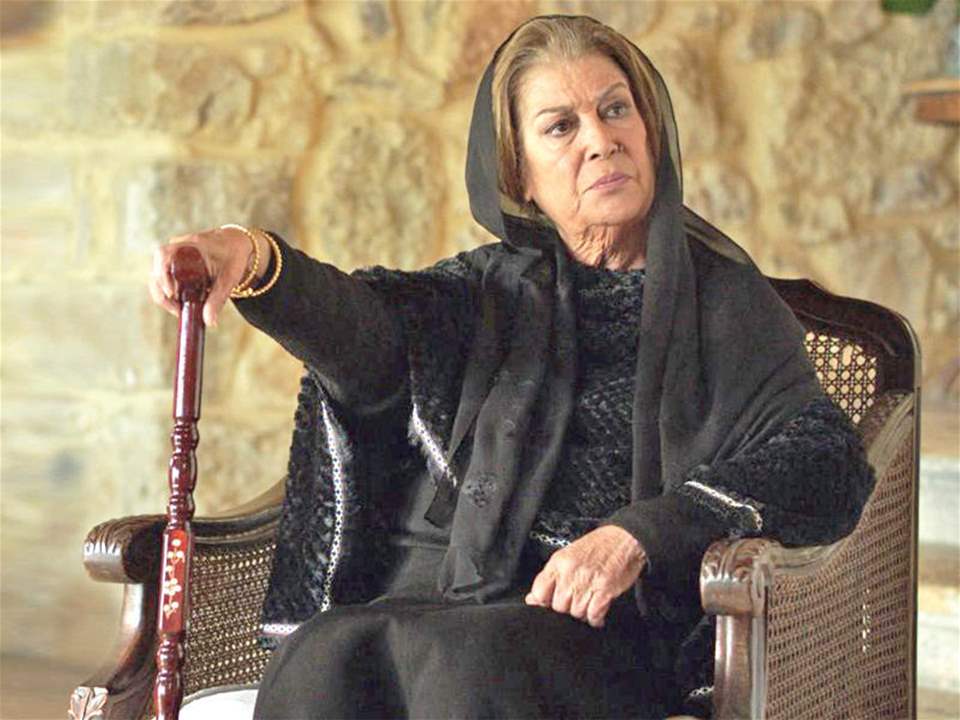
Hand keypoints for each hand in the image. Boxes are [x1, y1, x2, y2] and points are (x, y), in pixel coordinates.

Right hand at [148, 226, 266, 326]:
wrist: (235, 246)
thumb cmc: (233, 258)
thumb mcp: (229, 278)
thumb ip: (218, 299)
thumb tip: (210, 322)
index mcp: (189, 244)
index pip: (163, 255)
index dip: (162, 274)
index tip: (172, 293)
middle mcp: (176, 248)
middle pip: (156, 270)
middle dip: (162, 293)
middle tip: (177, 311)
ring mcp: (172, 257)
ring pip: (157, 278)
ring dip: (164, 296)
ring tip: (180, 310)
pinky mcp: (173, 266)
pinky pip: (164, 281)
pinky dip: (169, 295)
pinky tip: (181, 305)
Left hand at [524, 525, 645, 628]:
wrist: (624, 539)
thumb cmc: (597, 547)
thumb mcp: (568, 556)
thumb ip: (551, 577)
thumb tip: (532, 599)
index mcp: (559, 562)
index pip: (539, 591)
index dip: (542, 603)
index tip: (550, 604)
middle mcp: (570, 571)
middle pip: (558, 606)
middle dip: (566, 609)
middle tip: (576, 602)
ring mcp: (587, 581)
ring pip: (576, 612)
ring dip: (582, 613)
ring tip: (588, 604)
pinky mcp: (605, 589)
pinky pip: (593, 614)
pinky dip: (595, 618)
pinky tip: (597, 614)